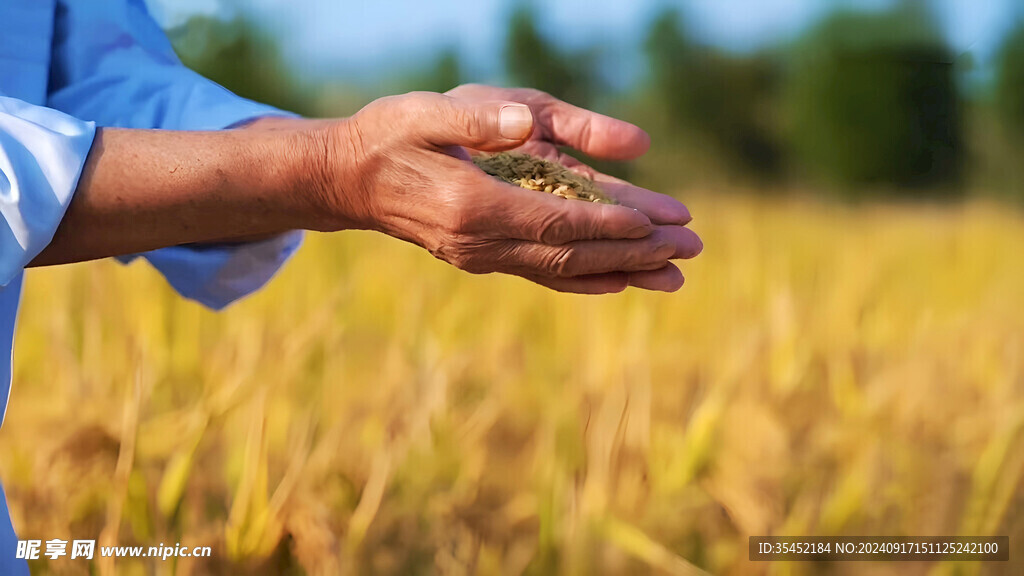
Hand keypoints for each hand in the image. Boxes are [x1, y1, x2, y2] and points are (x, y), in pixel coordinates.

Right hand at [307, 91, 699, 292]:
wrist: (351, 180)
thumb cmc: (393, 135)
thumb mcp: (427, 111)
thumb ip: (478, 121)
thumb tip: (525, 128)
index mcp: (471, 204)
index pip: (555, 220)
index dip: (608, 223)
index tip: (657, 223)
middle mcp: (481, 242)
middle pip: (570, 251)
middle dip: (633, 251)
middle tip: (689, 247)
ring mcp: (482, 256)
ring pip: (563, 268)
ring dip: (621, 270)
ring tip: (674, 274)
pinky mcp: (484, 258)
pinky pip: (542, 273)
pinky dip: (584, 279)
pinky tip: (618, 283)